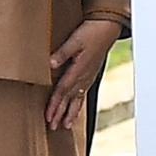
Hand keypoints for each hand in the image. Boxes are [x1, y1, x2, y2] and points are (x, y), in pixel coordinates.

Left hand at [46, 17, 122, 131]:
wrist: (107, 28)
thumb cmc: (91, 32)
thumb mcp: (75, 40)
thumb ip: (63, 53)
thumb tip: (50, 64)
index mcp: (78, 69)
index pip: (63, 91)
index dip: (54, 104)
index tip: (48, 116)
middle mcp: (84, 76)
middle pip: (69, 99)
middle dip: (60, 114)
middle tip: (53, 127)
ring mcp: (88, 76)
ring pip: (77, 99)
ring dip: (70, 113)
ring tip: (65, 125)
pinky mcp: (91, 74)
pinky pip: (83, 93)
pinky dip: (78, 104)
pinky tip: (76, 110)